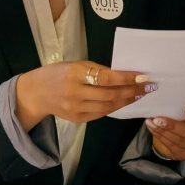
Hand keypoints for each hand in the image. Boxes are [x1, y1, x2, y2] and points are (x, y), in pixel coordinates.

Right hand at [15, 61, 156, 129]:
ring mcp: (77, 108)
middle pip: (110, 94)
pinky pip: (102, 114)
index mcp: (74, 73)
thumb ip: (96, 70)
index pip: (105, 77)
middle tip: (148, 87)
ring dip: (127, 100)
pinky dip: (115, 107)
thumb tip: (122, 75)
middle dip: (132, 91)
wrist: (36, 93)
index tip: (142, 76)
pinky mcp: (78, 119)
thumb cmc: (57, 73)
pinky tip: (124, 101)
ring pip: (109, 106)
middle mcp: (75, 92)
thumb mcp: (74, 65)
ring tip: (140, 94)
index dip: (126, 78)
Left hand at [146, 106, 184, 160]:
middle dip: (173, 126)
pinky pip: (171, 146)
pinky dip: (160, 136)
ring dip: (163, 131)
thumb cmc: (184, 115)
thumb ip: (183, 104)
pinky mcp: (184, 154)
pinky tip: (152, 128)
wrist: (182, 134)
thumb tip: (168, 92)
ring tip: (151, 122)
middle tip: (158, 119)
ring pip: (180, 141)